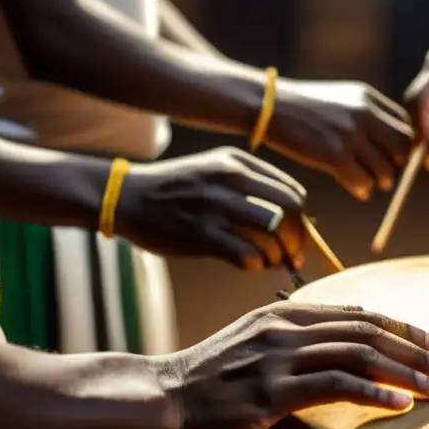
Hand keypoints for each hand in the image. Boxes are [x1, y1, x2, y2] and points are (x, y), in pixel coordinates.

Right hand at [117, 147, 306, 269]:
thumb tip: (290, 219)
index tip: (296, 236)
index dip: (301, 220)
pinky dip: (255, 264)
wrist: (126, 196)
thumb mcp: (216, 169)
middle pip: (289, 212)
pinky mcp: (200, 234)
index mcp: (238, 164)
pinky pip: (246, 255)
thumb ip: (252, 185)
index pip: (292, 193)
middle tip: (293, 255)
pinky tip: (249, 264)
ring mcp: (215, 206)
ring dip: (277, 255)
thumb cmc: (177, 188)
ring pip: (272, 235)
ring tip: (269, 262)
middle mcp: (231, 180)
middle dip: (296, 239)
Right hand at [156, 302, 428, 428]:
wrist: (161, 397)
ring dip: (406, 372)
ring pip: (360, 355)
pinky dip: (374, 393)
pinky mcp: (271, 391)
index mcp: (286, 313)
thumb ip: (296, 338)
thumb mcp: (254, 342)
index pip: (359, 314)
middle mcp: (287, 327)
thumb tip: (341, 345)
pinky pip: (335, 386)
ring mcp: (279, 357)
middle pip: (368, 332)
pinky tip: (401, 403)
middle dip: (416, 348)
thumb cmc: (210, 378)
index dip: (402, 326)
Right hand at [268, 79, 411, 200]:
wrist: (269, 106)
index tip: (392, 155)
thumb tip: (395, 145)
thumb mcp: (342, 99)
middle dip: (396, 164)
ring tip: (368, 181)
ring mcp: (349, 135)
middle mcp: (364, 114)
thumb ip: (369, 114)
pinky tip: (355, 187)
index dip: (403, 144)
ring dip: (379, 180)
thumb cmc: (306, 107)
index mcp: (368, 98)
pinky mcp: (333, 155)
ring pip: (385, 170)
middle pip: (402, 148)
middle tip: (383, 171)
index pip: (406, 126)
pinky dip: (363, 189)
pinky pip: (363, 182)